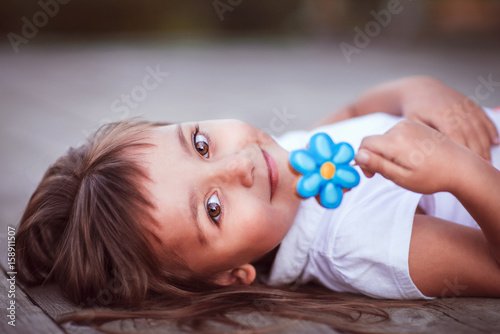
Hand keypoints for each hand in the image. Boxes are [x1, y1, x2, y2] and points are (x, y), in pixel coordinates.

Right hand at [354, 120, 472, 193]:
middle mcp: (401, 127)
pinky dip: (397, 146)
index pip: (364, 145)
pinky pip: (396, 135)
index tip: (372, 175)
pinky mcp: (416, 124)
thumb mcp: (402, 177)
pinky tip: (412, 157)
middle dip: (376, 157)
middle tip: (391, 174)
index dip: (363, 161)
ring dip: (387, 152)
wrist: (462, 166)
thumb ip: (378, 165)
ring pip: (385, 138)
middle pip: (374, 142)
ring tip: (404, 166)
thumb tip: (357, 155)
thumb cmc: (432, 177)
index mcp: (395, 141)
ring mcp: (409, 124)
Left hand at [400, 77, 498, 160]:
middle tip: (482, 167)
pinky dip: (490, 129)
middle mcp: (455, 108)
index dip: (463, 149)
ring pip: (479, 126)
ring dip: (485, 143)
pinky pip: (483, 117)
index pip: (455, 134)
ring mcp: (464, 104)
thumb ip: (425, 137)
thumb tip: (434, 154)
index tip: (467, 164)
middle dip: (478, 151)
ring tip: (488, 160)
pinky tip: (495, 141)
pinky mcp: (469, 103)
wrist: (420, 88)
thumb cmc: (414, 110)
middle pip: (471, 132)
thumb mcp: (414, 123)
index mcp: (440, 113)